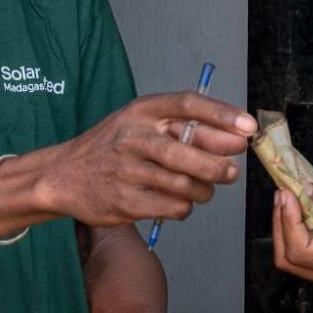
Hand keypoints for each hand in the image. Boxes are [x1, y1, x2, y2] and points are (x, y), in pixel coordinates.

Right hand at [43, 93, 255, 227]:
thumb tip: (234, 136)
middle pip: (190, 151)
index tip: (248, 127)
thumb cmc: (112, 147)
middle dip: (220, 165)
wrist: (63, 175)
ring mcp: (127, 171)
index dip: (223, 115)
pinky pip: (173, 207)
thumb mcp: (139, 123)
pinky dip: (185, 207)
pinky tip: (180, 201)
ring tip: (204, 189)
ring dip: (204, 191)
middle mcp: (133, 137)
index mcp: (141, 112)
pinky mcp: (125, 201)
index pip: (188, 105)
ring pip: (186, 185)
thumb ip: (182, 127)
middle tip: (231, 172)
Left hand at [270, 180, 312, 291]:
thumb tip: (302, 191)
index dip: (285, 221)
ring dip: (294, 225)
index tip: (286, 192)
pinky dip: (311, 226)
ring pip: (303, 255)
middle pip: (293, 259)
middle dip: (283, 225)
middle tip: (284, 191)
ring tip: (295, 192)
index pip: (298, 251)